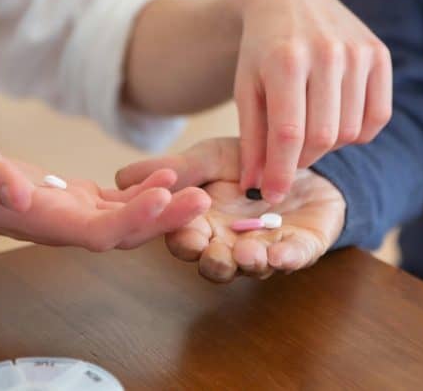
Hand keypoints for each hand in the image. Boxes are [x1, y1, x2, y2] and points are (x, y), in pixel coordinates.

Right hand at [0, 132, 209, 250]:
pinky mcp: (79, 200)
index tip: (164, 198)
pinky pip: (119, 202)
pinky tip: (168, 175)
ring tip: (199, 187)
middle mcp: (66, 225)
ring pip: (128, 219)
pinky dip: (144, 192)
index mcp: (43, 222)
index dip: (132, 219)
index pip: (97, 232)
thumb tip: (20, 192)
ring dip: (164, 206)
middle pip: (124, 231)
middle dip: (164, 218)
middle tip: (203, 198)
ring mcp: (75, 215)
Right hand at [116, 138, 345, 281]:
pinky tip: (280, 253)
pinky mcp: (301, 246)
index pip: (185, 240)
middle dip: (213, 261)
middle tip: (213, 252)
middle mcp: (231, 243)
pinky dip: (287, 259)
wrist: (302, 155)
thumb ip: (177, 169)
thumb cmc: (250, 160)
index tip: (184, 231)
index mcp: (204, 225)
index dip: (182, 239)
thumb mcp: (211, 157)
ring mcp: (266, 248)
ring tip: (247, 254)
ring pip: (252, 268)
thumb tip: (120, 177)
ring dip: (248, 264)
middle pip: (215, 264)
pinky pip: (294, 258)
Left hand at [233, 0, 391, 202]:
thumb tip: (256, 188)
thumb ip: (251, 140)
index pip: (289, 133)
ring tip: (310, 130)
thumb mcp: (246, 90)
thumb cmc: (261, 51)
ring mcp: (357, 51)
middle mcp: (326, 52)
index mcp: (285, 59)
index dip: (281, 172)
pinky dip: (359, 132)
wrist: (288, 0)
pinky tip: (337, 120)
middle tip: (290, 156)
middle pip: (323, 136)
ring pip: (351, 130)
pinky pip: (378, 116)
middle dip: (303, 159)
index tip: (272, 194)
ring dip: (329, 145)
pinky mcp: (379, 53)